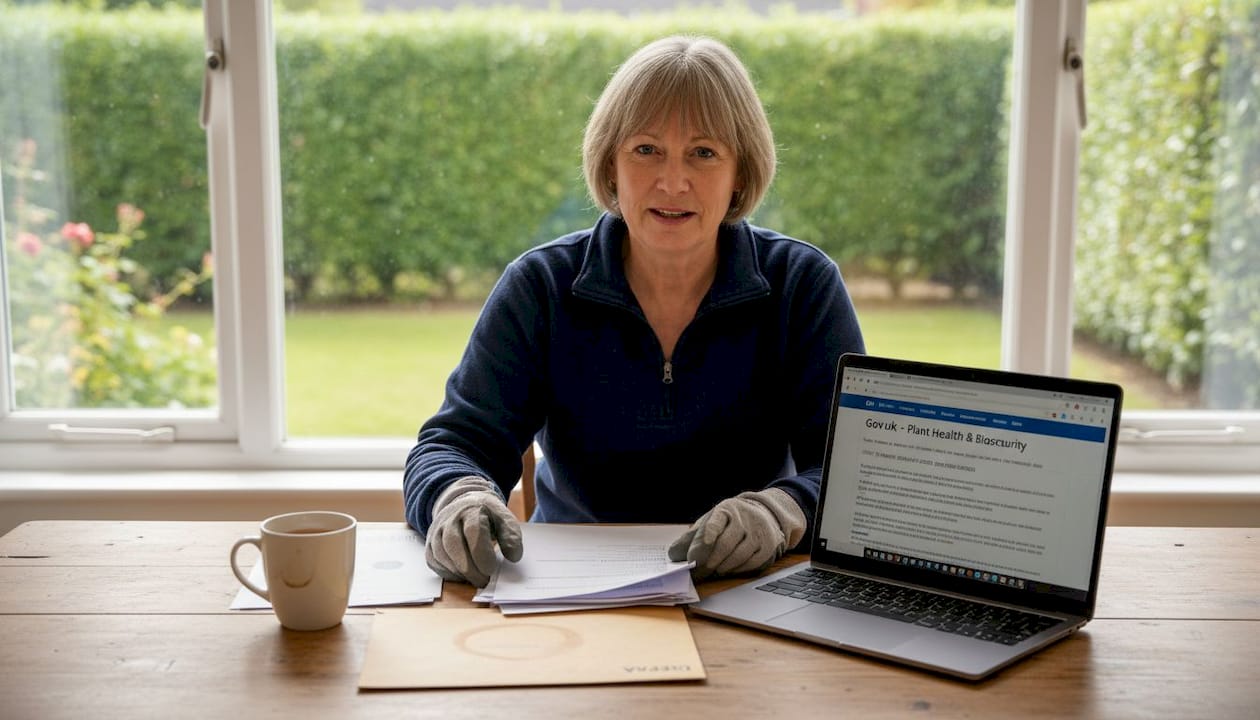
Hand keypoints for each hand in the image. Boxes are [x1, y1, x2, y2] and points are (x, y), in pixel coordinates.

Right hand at [424, 477, 523, 586]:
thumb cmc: (486, 515)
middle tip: (485, 581)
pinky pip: (434, 562)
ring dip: (459, 572)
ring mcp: (437, 531)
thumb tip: (513, 557)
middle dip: (470, 568)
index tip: (491, 569)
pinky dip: (448, 573)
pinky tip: (463, 577)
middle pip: (453, 544)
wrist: (464, 504)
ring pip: (441, 555)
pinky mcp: (431, 544)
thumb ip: (511, 535)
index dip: (481, 552)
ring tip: (477, 580)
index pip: (473, 530)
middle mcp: (449, 519)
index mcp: (471, 510)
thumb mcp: (503, 518)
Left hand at [668, 487, 805, 580]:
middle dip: (709, 561)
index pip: (716, 521)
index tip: (701, 547)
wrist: (764, 515)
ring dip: (722, 567)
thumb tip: (673, 554)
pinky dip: (736, 570)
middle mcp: (744, 518)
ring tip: (711, 571)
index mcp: (726, 509)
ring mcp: (759, 532)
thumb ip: (691, 537)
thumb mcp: (709, 522)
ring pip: (739, 555)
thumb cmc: (729, 522)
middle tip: (697, 571)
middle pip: (725, 543)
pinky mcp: (768, 546)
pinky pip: (751, 563)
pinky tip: (727, 569)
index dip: (708, 533)